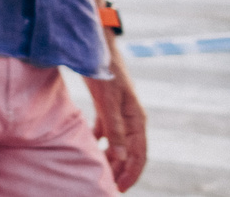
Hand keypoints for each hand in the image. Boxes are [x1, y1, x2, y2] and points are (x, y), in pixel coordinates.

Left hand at [85, 64, 147, 190]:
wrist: (95, 46)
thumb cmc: (103, 71)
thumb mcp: (107, 101)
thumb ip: (114, 128)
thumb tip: (123, 157)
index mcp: (137, 119)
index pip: (139, 154)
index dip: (131, 173)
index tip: (120, 188)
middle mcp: (132, 118)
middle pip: (129, 151)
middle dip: (120, 169)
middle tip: (107, 185)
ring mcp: (120, 113)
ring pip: (118, 142)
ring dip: (111, 157)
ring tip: (99, 171)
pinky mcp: (108, 106)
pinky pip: (107, 130)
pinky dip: (100, 141)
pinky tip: (89, 147)